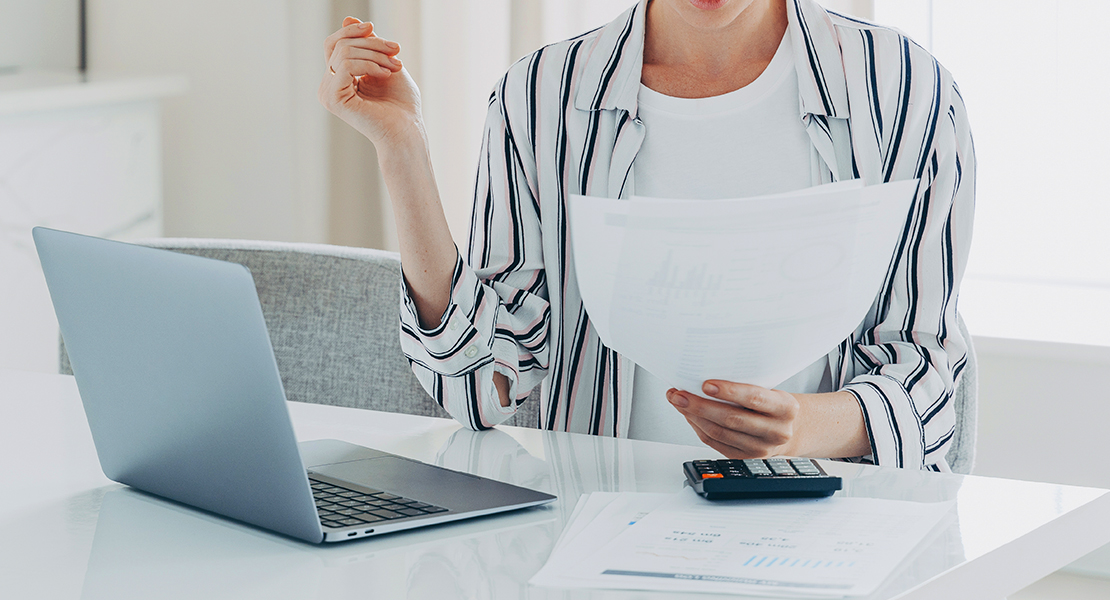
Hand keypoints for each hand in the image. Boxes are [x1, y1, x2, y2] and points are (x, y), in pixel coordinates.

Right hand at [318, 17, 421, 145]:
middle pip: (341, 45)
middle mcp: (329, 86)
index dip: (355, 33)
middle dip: (372, 43)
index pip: (336, 44)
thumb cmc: (401, 103)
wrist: (408, 130)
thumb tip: (347, 18)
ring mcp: (328, 93)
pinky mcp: (332, 99)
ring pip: (344, 52)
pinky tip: (385, 74)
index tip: (378, 33)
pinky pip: (345, 65)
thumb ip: (367, 43)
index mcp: (339, 78)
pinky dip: (369, 64)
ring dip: (375, 55)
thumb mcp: (384, 63)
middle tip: (396, 52)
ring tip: (395, 67)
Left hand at [667, 381, 800, 458]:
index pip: (755, 398)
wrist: (787, 429)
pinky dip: (698, 427)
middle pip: (732, 419)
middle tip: (680, 394)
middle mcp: (776, 431)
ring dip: (693, 416)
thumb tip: (706, 376)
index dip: (729, 391)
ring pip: (719, 432)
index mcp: (786, 408)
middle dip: (700, 405)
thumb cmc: (773, 404)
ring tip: (679, 401)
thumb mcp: (771, 390)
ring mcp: (760, 449)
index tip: (706, 384)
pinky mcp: (744, 457)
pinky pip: (714, 442)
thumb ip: (747, 385)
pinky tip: (689, 415)